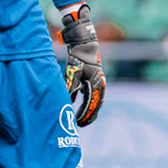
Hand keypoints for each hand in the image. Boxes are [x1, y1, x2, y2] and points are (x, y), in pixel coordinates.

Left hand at [61, 3, 105, 126]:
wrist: (85, 42)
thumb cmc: (79, 56)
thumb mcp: (73, 71)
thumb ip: (71, 86)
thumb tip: (68, 101)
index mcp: (96, 83)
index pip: (91, 104)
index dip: (84, 115)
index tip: (77, 122)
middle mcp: (100, 84)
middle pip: (96, 105)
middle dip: (88, 116)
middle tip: (80, 125)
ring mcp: (98, 82)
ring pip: (96, 101)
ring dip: (90, 111)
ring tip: (83, 120)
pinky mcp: (94, 79)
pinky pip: (93, 95)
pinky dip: (89, 102)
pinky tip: (83, 107)